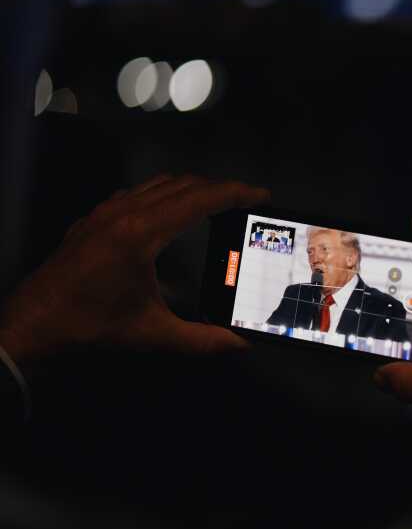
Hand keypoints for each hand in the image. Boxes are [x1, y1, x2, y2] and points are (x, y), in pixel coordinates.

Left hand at [0, 175, 269, 365]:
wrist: (33, 323)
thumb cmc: (93, 326)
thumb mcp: (153, 334)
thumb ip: (202, 339)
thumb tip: (242, 345)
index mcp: (143, 232)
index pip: (200, 199)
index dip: (235, 193)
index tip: (261, 195)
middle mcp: (125, 211)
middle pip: (184, 184)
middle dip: (220, 187)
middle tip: (247, 200)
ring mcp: (106, 211)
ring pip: (159, 183)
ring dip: (192, 187)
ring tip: (217, 202)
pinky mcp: (93, 218)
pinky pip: (138, 192)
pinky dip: (164, 193)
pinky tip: (171, 213)